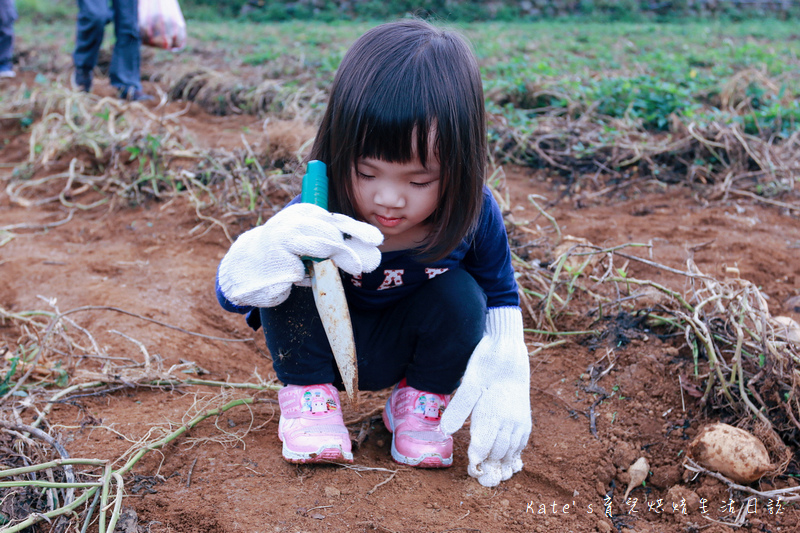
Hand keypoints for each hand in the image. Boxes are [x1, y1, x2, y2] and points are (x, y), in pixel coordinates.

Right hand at [217, 203, 382, 307]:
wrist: (247, 265)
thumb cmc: (286, 254)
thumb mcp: (312, 243)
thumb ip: (336, 246)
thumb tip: (369, 255)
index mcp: (307, 213)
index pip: (338, 220)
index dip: (358, 230)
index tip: (377, 240)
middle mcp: (296, 221)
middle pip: (331, 235)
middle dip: (348, 252)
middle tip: (360, 268)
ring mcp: (285, 238)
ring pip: (320, 249)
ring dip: (329, 263)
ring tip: (325, 270)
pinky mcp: (278, 258)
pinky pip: (302, 272)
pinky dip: (304, 278)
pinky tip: (294, 276)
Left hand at [440, 307, 530, 486]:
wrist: (509, 349)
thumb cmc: (486, 363)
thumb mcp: (469, 383)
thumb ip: (458, 408)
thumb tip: (444, 431)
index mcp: (494, 414)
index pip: (483, 447)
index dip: (476, 460)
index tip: (470, 467)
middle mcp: (510, 420)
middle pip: (498, 453)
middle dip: (489, 465)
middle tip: (479, 474)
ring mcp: (519, 419)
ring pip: (511, 450)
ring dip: (502, 462)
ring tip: (493, 471)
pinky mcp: (525, 416)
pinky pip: (521, 442)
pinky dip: (514, 452)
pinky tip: (507, 456)